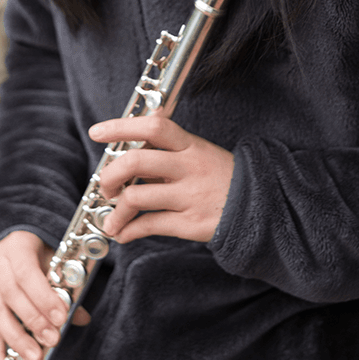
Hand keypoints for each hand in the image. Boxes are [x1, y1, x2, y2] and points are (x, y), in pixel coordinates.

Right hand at [0, 230, 89, 359]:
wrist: (9, 240)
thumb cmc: (36, 250)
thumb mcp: (53, 257)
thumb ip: (65, 284)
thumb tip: (81, 317)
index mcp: (15, 247)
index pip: (27, 273)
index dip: (43, 297)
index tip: (61, 317)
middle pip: (12, 296)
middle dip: (34, 321)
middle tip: (52, 340)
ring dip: (17, 340)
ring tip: (34, 358)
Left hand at [88, 114, 234, 244]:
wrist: (261, 207)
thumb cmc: (221, 177)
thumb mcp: (199, 152)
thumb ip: (167, 148)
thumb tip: (136, 137)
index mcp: (190, 145)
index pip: (153, 126)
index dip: (121, 126)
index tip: (97, 132)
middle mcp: (188, 167)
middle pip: (136, 161)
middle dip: (110, 175)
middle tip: (105, 185)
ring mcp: (189, 196)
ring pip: (137, 198)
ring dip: (115, 211)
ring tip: (111, 218)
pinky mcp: (190, 223)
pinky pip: (149, 225)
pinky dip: (129, 231)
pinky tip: (123, 233)